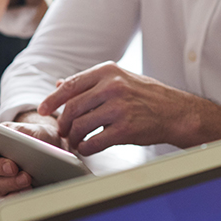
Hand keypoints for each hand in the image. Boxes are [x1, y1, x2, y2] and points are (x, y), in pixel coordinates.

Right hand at [0, 114, 61, 196]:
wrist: (51, 149)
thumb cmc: (34, 138)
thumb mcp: (28, 129)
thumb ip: (17, 131)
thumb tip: (13, 137)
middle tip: (12, 167)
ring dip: (11, 182)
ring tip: (26, 178)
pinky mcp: (6, 192)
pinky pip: (5, 198)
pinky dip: (15, 195)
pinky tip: (26, 191)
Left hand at [42, 62, 220, 153]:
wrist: (177, 112)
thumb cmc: (148, 96)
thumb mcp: (121, 79)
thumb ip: (91, 82)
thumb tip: (60, 84)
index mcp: (109, 72)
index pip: (71, 85)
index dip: (53, 99)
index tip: (44, 109)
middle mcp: (113, 87)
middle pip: (72, 107)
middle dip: (63, 123)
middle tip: (63, 131)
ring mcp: (120, 108)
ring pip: (81, 125)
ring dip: (74, 137)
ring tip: (76, 141)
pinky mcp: (126, 129)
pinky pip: (95, 141)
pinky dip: (87, 147)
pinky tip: (88, 148)